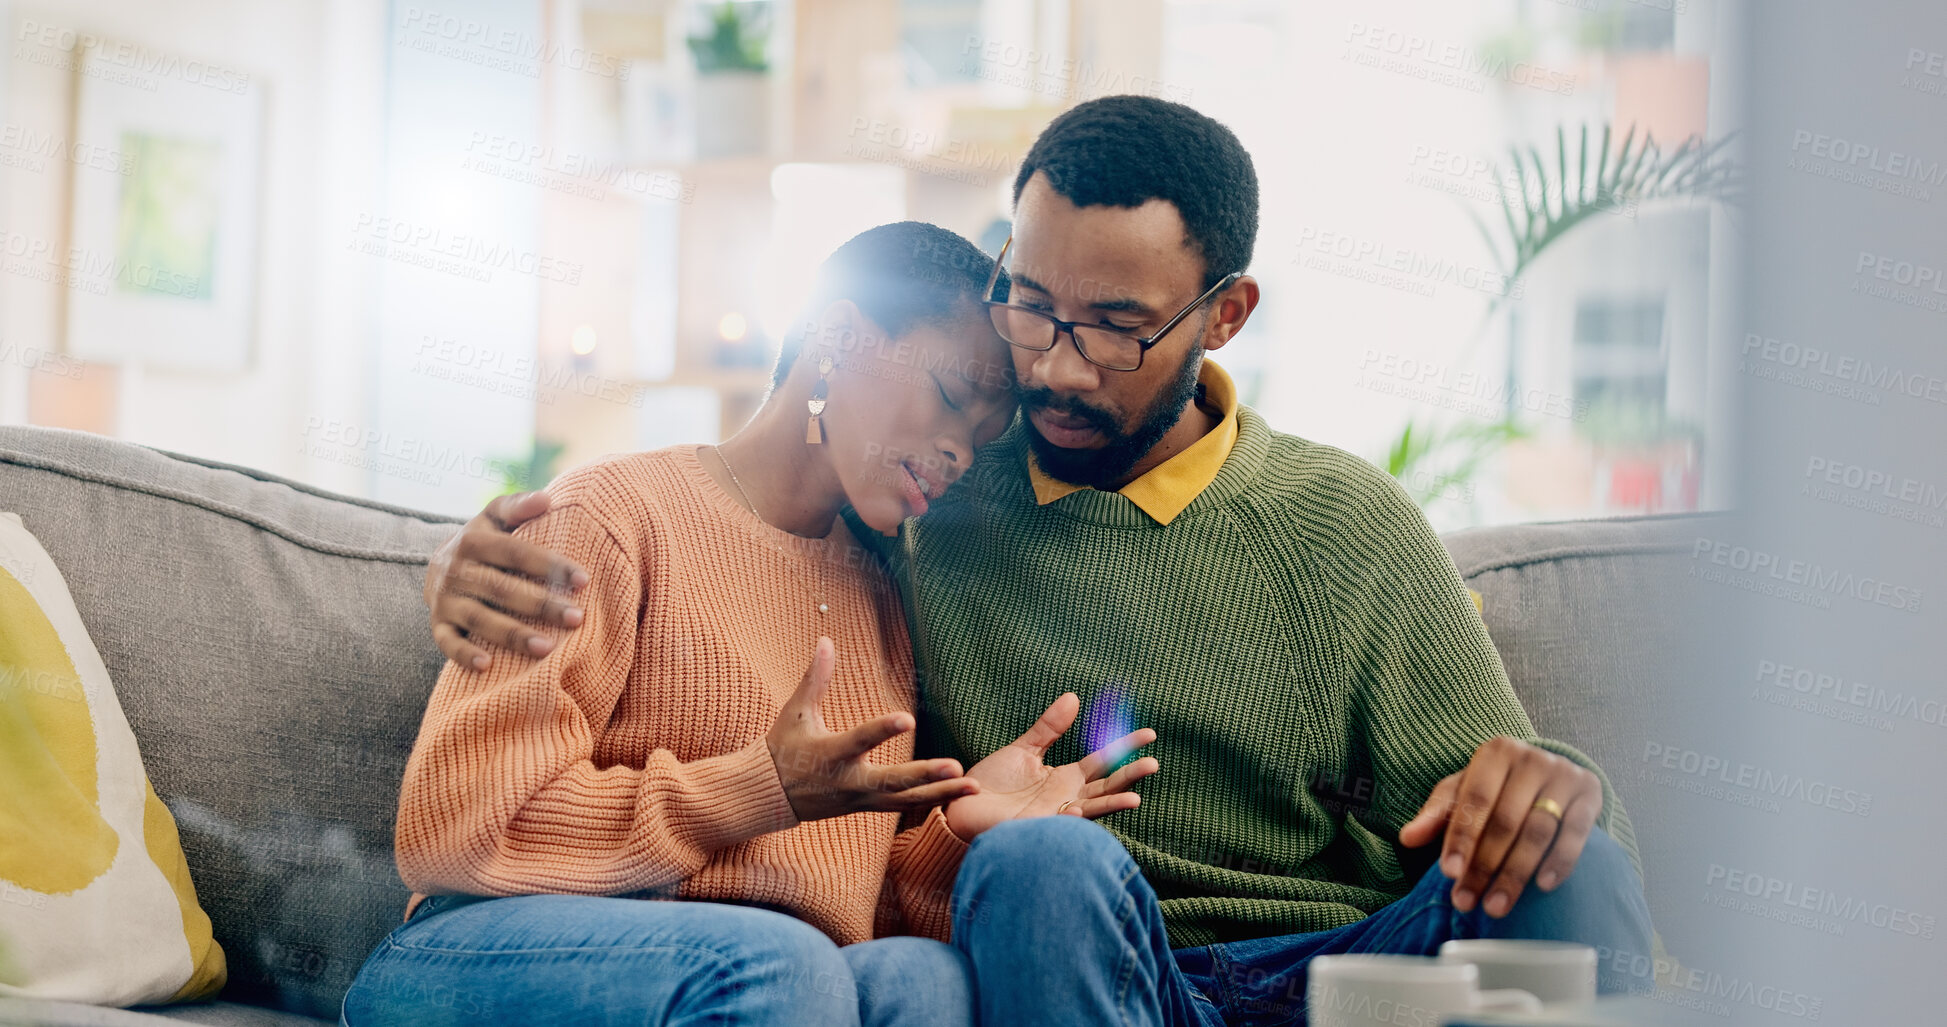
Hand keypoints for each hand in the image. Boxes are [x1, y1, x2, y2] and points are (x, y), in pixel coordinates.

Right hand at [425, 491, 590, 669]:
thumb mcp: (495, 517)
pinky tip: (487, 666)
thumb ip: (518, 506)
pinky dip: (463, 655)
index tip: (584, 580)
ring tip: (547, 649)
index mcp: (473, 540)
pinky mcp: (437, 624)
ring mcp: (445, 599)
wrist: (439, 565)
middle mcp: (455, 570)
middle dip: (540, 604)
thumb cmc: (484, 540)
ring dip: (512, 634)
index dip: (550, 565)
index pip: (516, 552)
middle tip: (576, 618)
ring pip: (479, 618)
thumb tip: (546, 499)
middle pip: (502, 588)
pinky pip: (446, 642)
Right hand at [766, 638, 979, 821]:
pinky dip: (930, 802)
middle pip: (892, 782)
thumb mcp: (796, 712)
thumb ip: (815, 678)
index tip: (908, 719)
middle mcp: (848, 781)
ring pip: (904, 801)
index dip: (882, 730)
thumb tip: (825, 640)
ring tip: (973, 785)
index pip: (860, 740)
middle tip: (956, 767)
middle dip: (925, 776)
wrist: (769, 795)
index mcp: (830, 753)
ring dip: (940, 793)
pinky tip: (958, 794)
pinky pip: (903, 808)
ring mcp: (859, 799)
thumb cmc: (783, 747)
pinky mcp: (866, 809)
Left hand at [943, 692, 1158, 840]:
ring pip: (1092, 809)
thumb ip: (1049, 727)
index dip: (1126, 747)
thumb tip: (1074, 697)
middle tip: (1153, 763)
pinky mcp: (1038, 828)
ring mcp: (1055, 815)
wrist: (962, 805)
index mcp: (1066, 778)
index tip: (1150, 734)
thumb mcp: (1023, 749)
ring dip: (1112, 804)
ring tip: (1135, 799)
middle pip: (1107, 786)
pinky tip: (1074, 808)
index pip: (1104, 760)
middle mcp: (1067, 797)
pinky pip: (1058, 824)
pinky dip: (1068, 818)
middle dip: (1130, 776)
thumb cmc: (992, 782)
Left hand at [1399, 735, 1602, 917]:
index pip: (1474, 801)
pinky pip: (1576, 832)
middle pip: (1505, 821)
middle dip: (1484, 866)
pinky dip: (1560, 860)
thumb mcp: (1462, 792)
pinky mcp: (1591, 793)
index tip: (1449, 874)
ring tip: (1496, 906)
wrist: (1547, 773)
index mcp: (1495, 752)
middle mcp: (1532, 758)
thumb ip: (1436, 814)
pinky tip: (1543, 886)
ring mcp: (1564, 774)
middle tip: (1467, 901)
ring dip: (1516, 873)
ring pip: (1538, 831)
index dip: (1461, 839)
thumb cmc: (1494, 787)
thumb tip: (1407, 838)